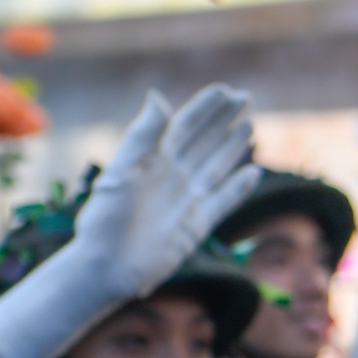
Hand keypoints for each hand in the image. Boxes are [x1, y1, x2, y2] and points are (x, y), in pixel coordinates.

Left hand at [0, 84, 263, 357]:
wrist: (107, 266)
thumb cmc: (104, 220)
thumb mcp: (119, 172)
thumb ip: (142, 137)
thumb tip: (159, 97)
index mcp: (153, 159)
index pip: (185, 125)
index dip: (205, 107)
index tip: (226, 90)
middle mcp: (173, 175)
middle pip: (205, 140)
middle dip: (224, 118)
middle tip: (245, 97)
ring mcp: (187, 199)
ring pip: (217, 165)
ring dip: (233, 145)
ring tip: (249, 125)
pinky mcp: (197, 224)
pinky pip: (224, 201)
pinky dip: (239, 188)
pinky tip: (252, 174)